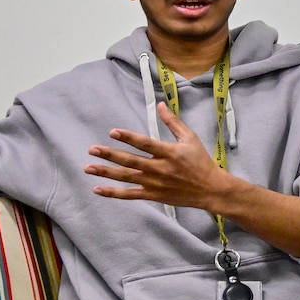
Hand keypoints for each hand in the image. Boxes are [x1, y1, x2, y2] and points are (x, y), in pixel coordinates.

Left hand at [85, 102, 240, 209]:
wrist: (210, 189)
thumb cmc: (201, 161)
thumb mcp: (190, 138)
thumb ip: (173, 122)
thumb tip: (160, 104)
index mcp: (169, 152)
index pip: (145, 143)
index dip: (128, 138)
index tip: (112, 132)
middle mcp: (160, 168)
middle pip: (131, 161)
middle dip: (110, 155)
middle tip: (92, 150)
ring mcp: (155, 183)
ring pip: (126, 177)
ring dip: (106, 172)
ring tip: (89, 168)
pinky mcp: (153, 195)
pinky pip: (130, 194)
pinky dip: (114, 193)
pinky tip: (98, 189)